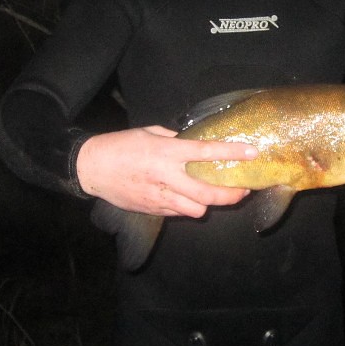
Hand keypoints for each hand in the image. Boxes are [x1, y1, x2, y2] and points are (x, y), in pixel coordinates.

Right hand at [76, 125, 257, 217]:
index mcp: (167, 153)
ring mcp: (160, 197)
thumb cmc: (120, 146)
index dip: (232, 153)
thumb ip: (174, 139)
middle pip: (208, 194)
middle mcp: (167, 177)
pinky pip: (179, 213)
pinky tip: (189, 199)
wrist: (92, 168)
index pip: (207, 153)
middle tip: (243, 190)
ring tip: (216, 196)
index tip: (252, 153)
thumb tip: (193, 141)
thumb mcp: (149, 132)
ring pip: (196, 210)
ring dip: (210, 204)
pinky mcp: (153, 209)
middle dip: (232, 195)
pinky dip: (188, 207)